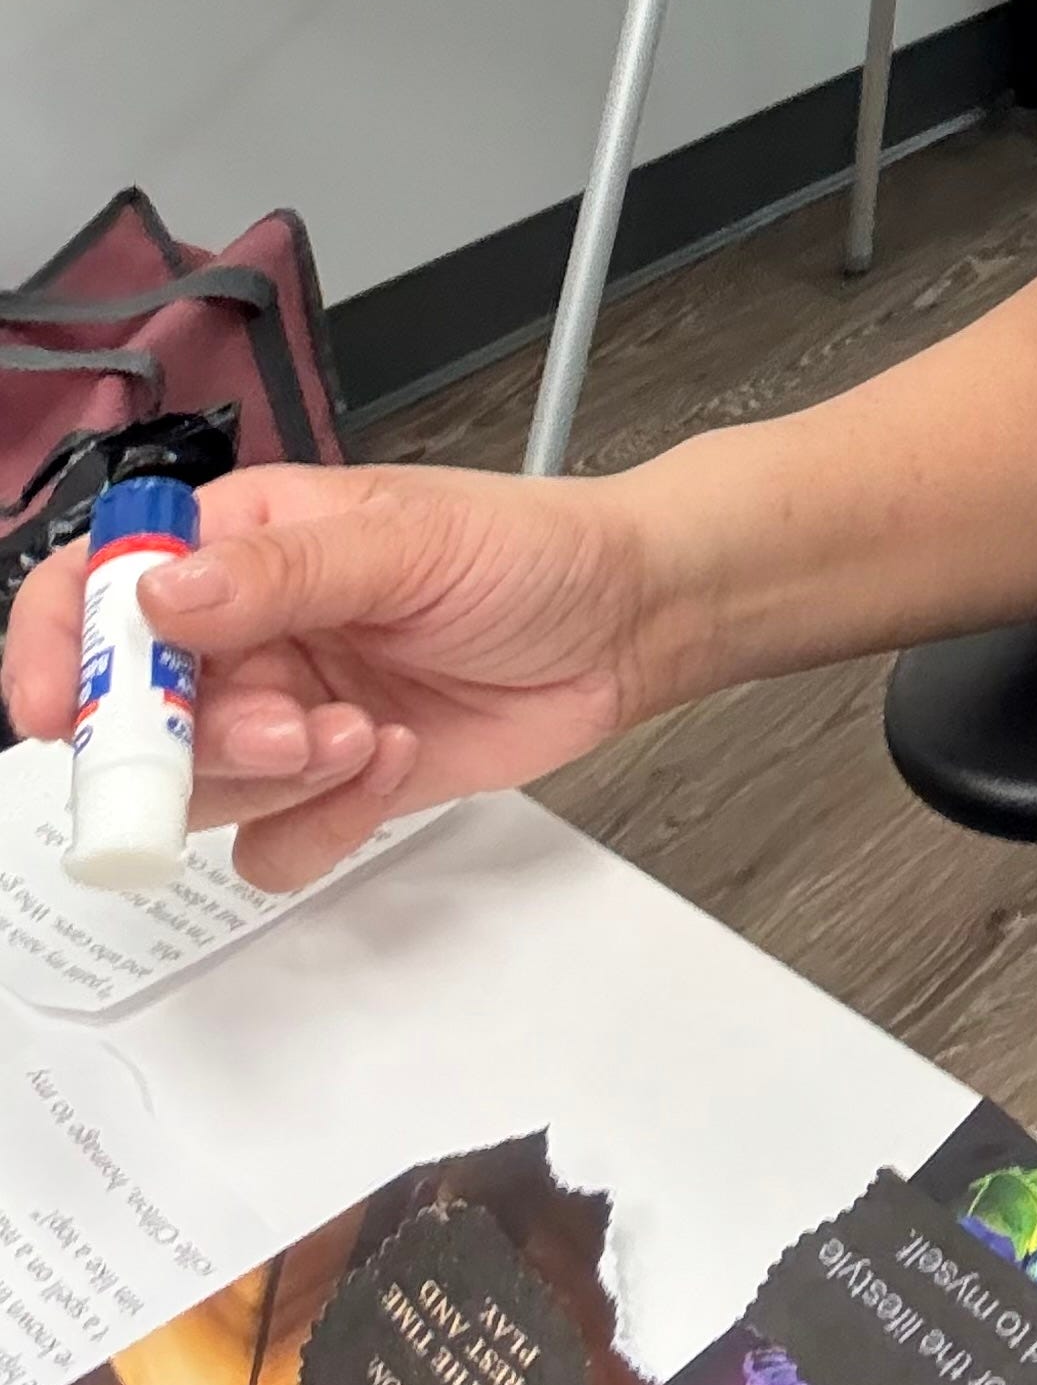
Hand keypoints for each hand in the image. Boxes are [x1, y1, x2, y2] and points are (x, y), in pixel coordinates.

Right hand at [1, 463, 650, 891]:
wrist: (625, 622)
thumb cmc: (529, 550)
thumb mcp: (409, 541)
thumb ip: (283, 570)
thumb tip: (162, 592)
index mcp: (242, 540)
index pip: (101, 586)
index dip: (61, 649)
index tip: (63, 711)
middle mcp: (246, 629)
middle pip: (137, 715)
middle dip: (201, 740)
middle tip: (290, 731)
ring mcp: (283, 712)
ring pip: (200, 790)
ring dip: (275, 779)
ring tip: (365, 734)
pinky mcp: (330, 783)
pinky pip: (269, 844)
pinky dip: (324, 824)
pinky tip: (392, 761)